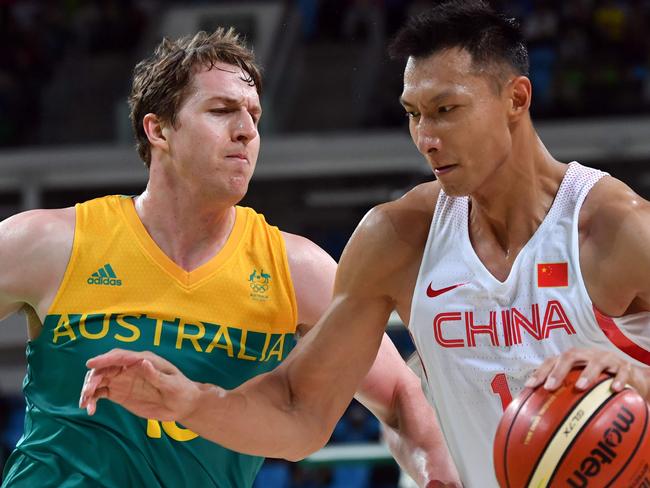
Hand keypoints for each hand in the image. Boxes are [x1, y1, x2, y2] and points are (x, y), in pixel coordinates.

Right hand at [79, 348, 200, 420]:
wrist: (182, 405)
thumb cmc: (181, 391)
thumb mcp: (171, 384)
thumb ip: (155, 375)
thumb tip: (142, 362)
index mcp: (143, 360)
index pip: (120, 356)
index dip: (105, 359)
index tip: (90, 364)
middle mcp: (130, 368)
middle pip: (105, 367)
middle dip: (93, 377)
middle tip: (87, 393)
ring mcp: (123, 380)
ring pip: (100, 380)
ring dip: (89, 389)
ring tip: (85, 404)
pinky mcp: (120, 393)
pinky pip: (102, 393)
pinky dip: (93, 399)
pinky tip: (90, 409)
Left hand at [525, 347, 648, 397]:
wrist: (628, 375)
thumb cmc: (598, 380)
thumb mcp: (580, 383)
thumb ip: (564, 393)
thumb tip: (542, 414)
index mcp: (573, 359)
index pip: (552, 361)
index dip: (540, 372)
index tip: (529, 386)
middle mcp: (587, 355)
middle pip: (570, 356)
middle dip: (558, 371)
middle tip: (549, 387)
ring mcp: (606, 359)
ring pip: (596, 361)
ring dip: (587, 373)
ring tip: (580, 387)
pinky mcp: (624, 366)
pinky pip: (622, 372)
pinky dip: (619, 379)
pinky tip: (615, 390)